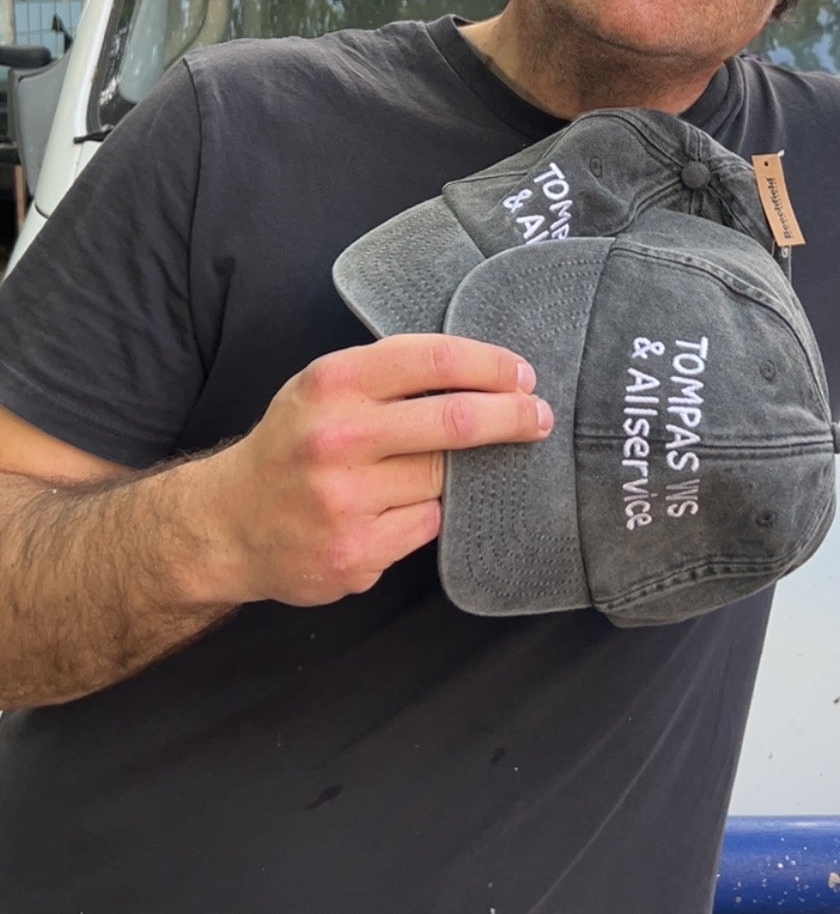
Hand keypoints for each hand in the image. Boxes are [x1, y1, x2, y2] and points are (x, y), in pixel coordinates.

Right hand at [184, 335, 550, 607]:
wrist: (227, 524)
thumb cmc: (292, 444)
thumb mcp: (323, 388)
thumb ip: (389, 376)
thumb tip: (482, 373)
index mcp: (332, 383)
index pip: (434, 360)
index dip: (491, 365)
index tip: (523, 375)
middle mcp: (337, 438)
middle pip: (455, 421)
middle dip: (511, 417)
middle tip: (539, 418)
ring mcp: (346, 501)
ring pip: (443, 480)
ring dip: (458, 475)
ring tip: (440, 471)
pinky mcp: (355, 554)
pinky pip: (426, 526)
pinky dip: (427, 516)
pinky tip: (399, 511)